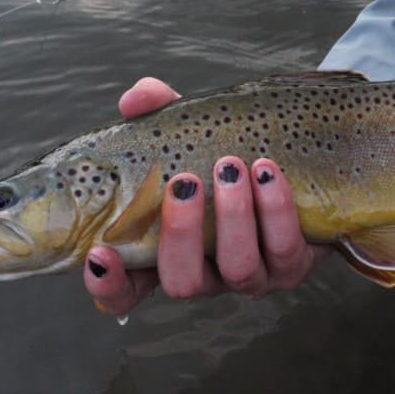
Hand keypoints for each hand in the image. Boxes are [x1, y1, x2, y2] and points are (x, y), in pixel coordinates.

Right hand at [84, 78, 330, 315]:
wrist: (295, 163)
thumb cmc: (224, 154)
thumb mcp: (187, 133)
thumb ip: (158, 115)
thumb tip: (136, 99)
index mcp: (165, 254)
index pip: (125, 293)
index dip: (109, 285)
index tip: (99, 255)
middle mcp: (205, 274)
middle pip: (181, 283)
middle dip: (181, 234)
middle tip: (185, 182)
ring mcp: (249, 277)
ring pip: (237, 268)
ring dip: (233, 216)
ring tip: (232, 165)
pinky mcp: (292, 267)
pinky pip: (285, 251)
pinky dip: (275, 210)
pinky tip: (267, 172)